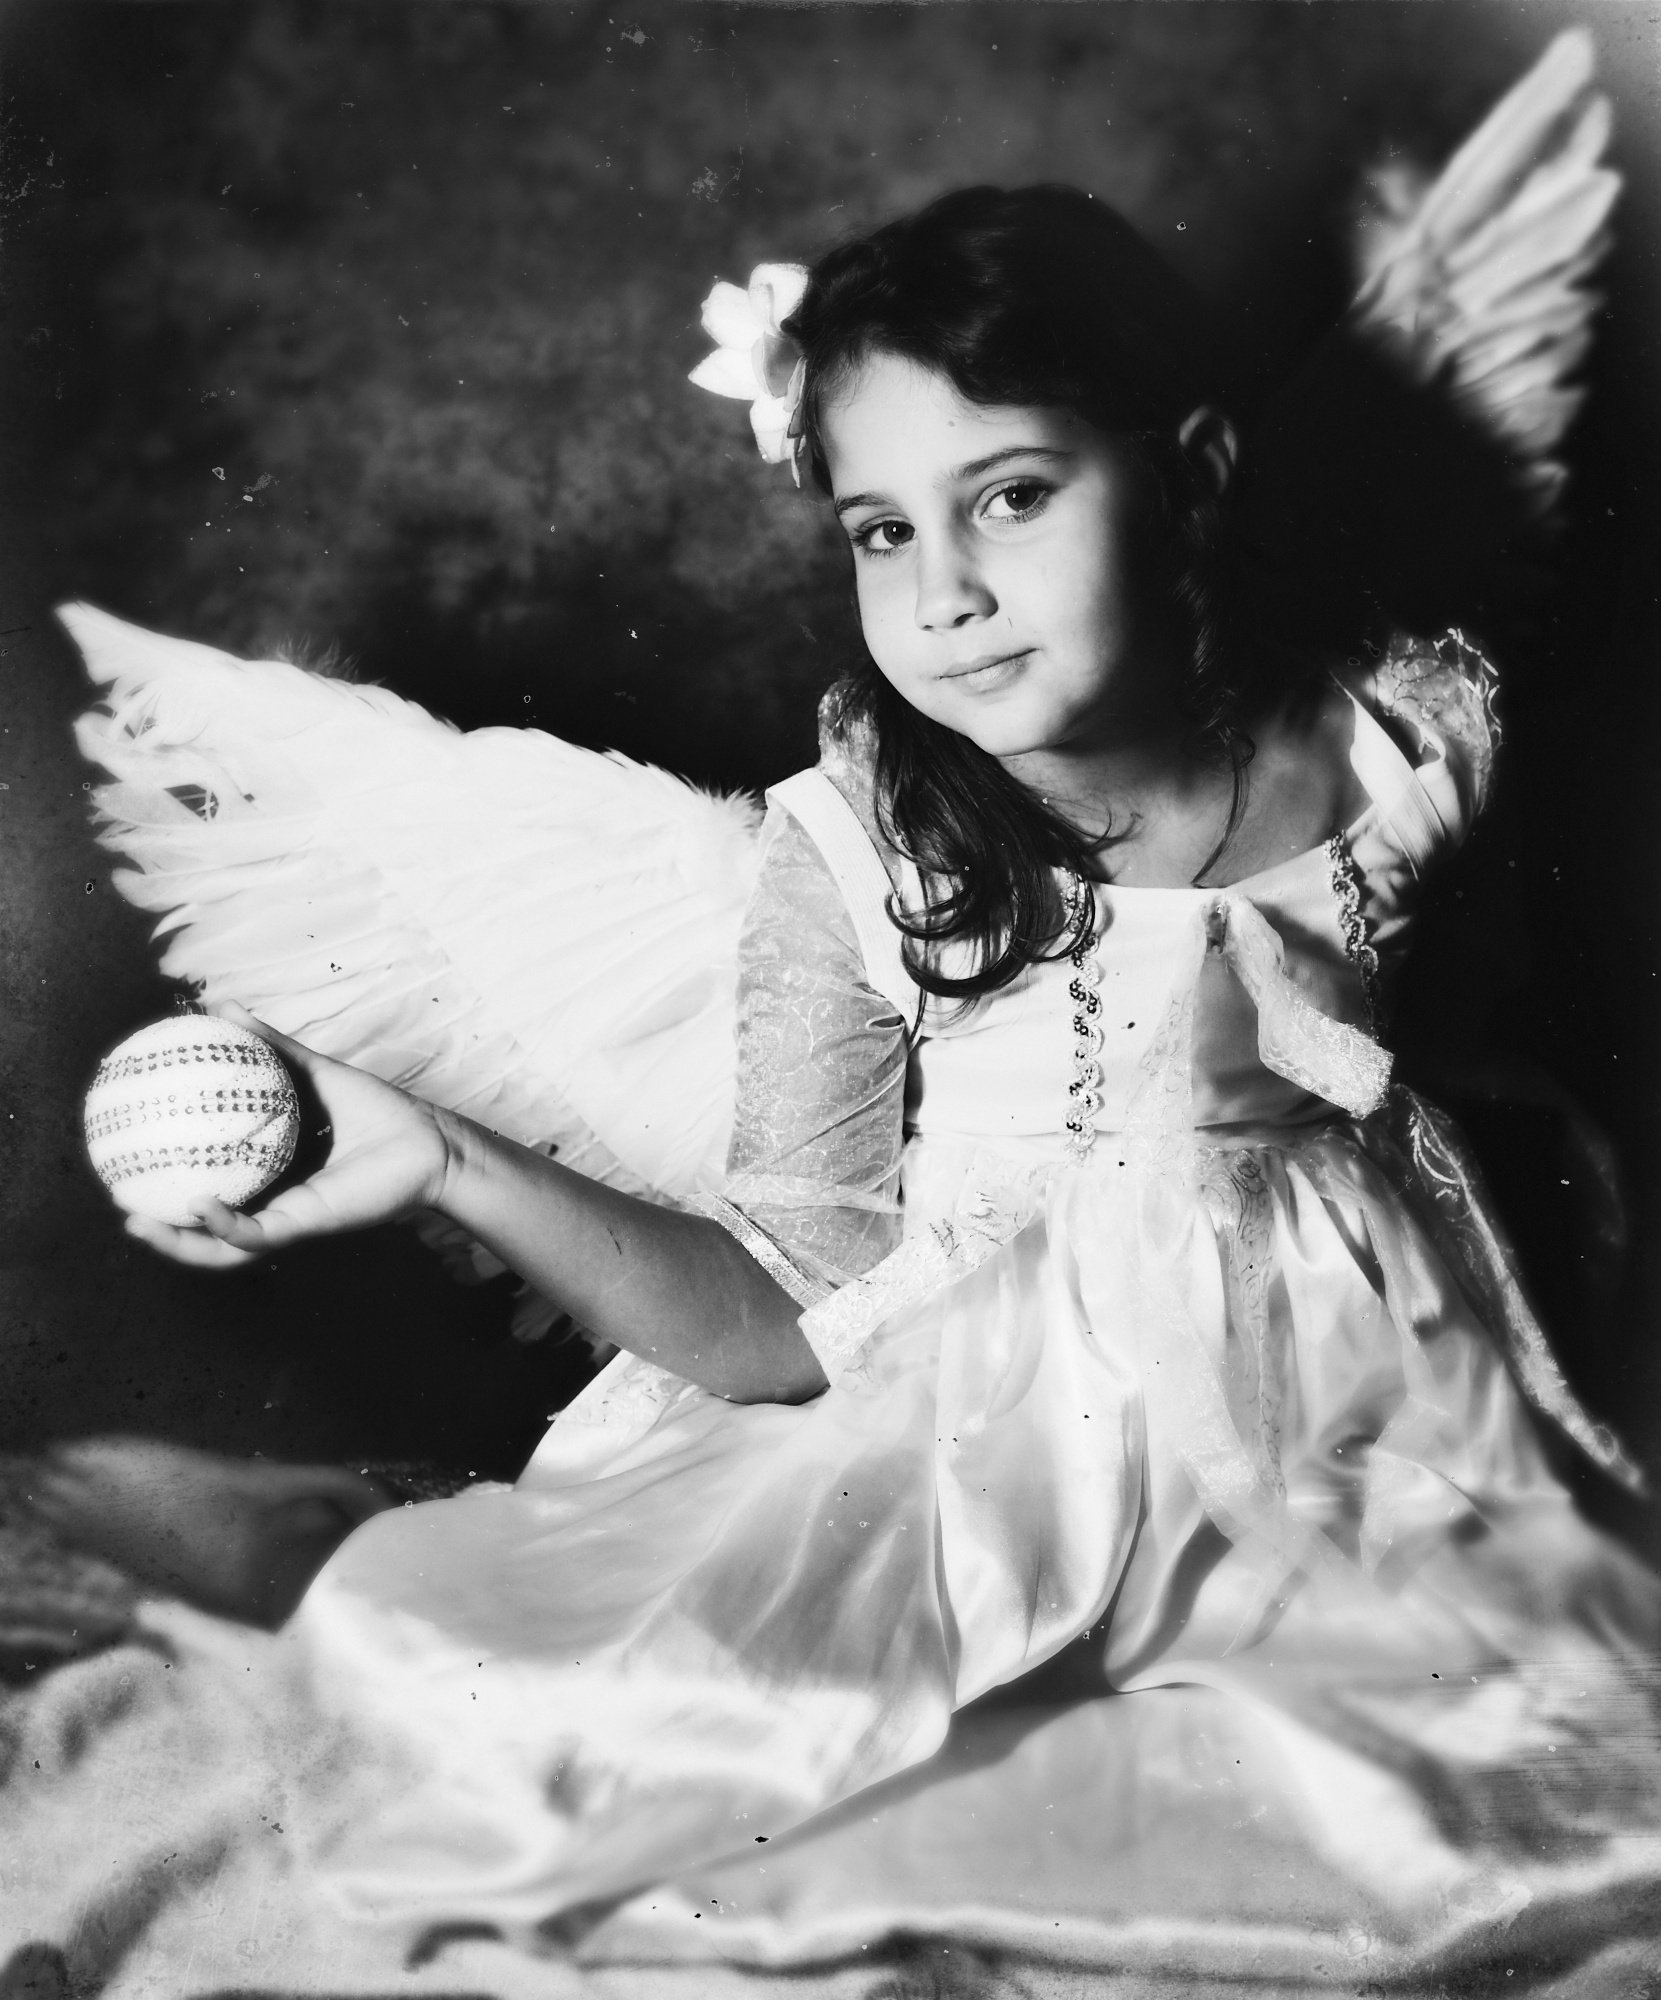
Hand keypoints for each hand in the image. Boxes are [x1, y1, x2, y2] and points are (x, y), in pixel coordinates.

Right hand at [123, 1003, 456, 1269]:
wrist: (429, 1142)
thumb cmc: (379, 1113)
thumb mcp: (313, 1074)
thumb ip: (271, 1047)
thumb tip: (223, 1009)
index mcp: (272, 1177)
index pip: (213, 1189)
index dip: (170, 1185)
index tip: (128, 1166)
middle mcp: (276, 1204)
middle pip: (208, 1232)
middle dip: (161, 1229)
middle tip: (121, 1204)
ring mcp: (289, 1219)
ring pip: (223, 1248)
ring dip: (177, 1242)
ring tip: (137, 1222)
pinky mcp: (307, 1224)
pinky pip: (256, 1233)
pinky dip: (224, 1225)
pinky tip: (197, 1206)